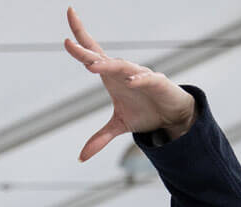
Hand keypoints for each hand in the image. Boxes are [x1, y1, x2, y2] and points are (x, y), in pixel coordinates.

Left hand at [63, 6, 196, 161]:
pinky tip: (131, 80)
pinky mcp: (157, 83)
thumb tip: (81, 157)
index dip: (79, 37)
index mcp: (110, 75)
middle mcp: (123, 71)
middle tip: (67, 43)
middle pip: (100, 57)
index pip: (92, 53)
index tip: (69, 15)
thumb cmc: (145, 112)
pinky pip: (147, 78)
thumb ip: (99, 138)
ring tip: (91, 66)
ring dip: (107, 65)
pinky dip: (139, 79)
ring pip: (121, 66)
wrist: (172, 116)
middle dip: (84, 50)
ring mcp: (140, 74)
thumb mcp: (119, 126)